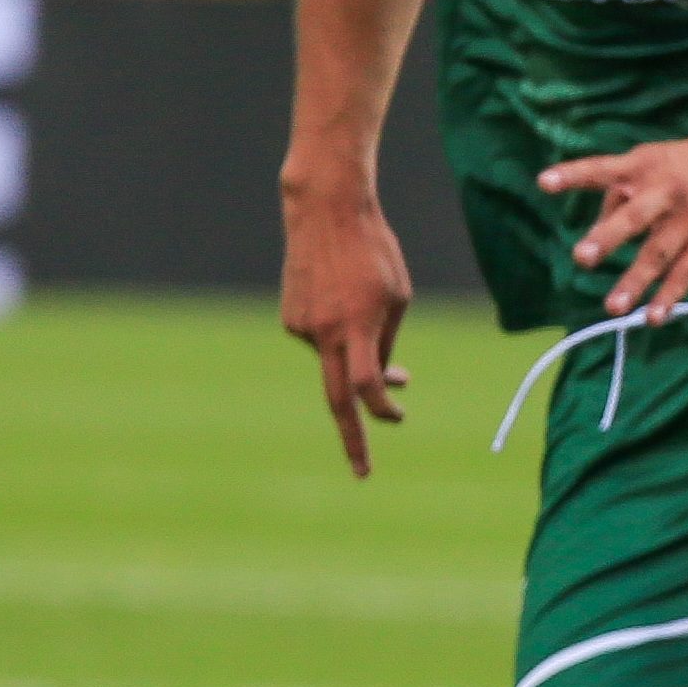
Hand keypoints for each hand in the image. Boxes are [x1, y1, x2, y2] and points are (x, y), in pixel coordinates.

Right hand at [280, 185, 413, 478]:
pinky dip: (339, 333)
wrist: (324, 213)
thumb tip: (379, 382)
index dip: (382, 411)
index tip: (398, 419)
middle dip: (352, 439)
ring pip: (336, 359)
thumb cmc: (374, 252)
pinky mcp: (289, 319)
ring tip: (371, 305)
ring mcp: (300, 327)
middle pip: (336, 398)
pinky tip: (342, 295)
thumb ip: (384, 342)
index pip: (366, 386)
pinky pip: (323, 340)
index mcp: (355, 327)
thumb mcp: (397, 296)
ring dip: (357, 354)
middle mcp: (322, 333)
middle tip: (363, 473)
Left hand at [538, 132, 687, 317]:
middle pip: (634, 217)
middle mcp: (664, 191)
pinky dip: (670, 296)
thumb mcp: (650, 161)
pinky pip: (687, 272)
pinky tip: (653, 317)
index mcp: (642, 167)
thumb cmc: (684, 165)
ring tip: (612, 308)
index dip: (573, 176)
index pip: (602, 169)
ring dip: (636, 281)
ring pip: (660, 252)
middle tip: (583, 257)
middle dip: (608, 237)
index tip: (544, 182)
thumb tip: (595, 233)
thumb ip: (618, 193)